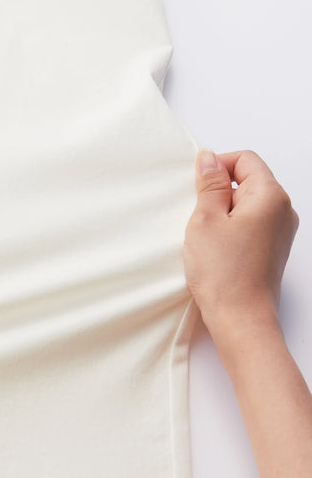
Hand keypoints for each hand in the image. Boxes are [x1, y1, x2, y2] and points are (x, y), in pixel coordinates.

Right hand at [183, 149, 298, 343]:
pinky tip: (215, 250)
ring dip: (222, 214)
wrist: (240, 318)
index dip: (217, 166)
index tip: (196, 184)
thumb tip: (209, 159)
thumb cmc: (224, 274)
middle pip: (247, 182)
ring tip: (206, 238)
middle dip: (218, 193)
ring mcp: (279, 232)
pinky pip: (249, 227)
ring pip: (246, 206)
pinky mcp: (271, 250)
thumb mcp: (205, 220)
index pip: (245, 160)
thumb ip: (208, 185)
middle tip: (197, 217)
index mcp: (271, 196)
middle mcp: (282, 211)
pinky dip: (230, 231)